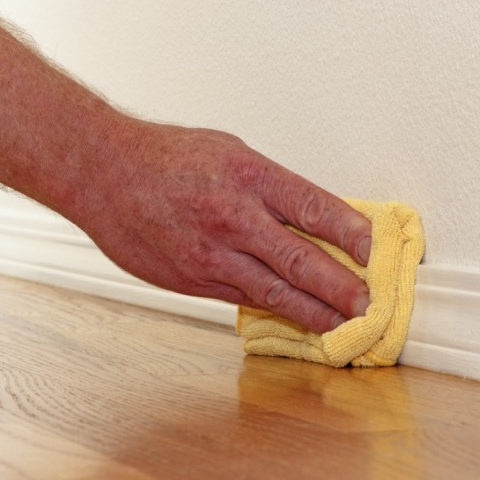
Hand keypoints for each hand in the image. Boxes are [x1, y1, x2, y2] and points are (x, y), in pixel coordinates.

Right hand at [76, 121, 372, 332]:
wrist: (103, 174)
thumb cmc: (165, 158)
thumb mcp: (229, 153)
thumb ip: (270, 188)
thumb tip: (312, 219)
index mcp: (249, 175)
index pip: (315, 208)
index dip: (352, 234)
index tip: (375, 250)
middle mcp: (234, 216)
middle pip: (303, 260)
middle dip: (343, 287)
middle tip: (370, 304)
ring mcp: (212, 253)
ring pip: (275, 290)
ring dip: (315, 312)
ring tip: (342, 325)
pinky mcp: (192, 280)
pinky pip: (241, 298)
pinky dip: (272, 310)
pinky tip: (294, 319)